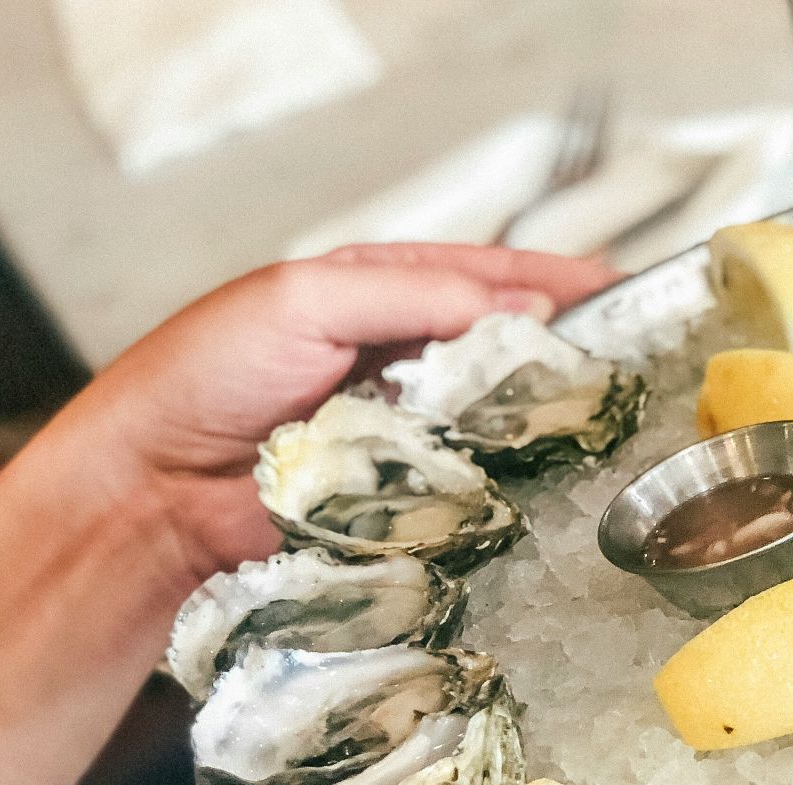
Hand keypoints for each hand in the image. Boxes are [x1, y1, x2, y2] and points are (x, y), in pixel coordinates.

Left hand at [46, 243, 619, 578]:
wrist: (151, 493)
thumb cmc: (205, 376)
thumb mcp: (306, 299)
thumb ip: (417, 295)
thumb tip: (526, 313)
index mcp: (380, 292)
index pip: (489, 276)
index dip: (560, 283)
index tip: (628, 291)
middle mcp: (402, 360)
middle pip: (509, 350)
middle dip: (571, 353)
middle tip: (641, 363)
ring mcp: (409, 433)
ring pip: (502, 421)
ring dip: (551, 421)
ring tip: (619, 421)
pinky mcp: (407, 500)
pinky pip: (477, 486)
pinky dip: (515, 481)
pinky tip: (560, 480)